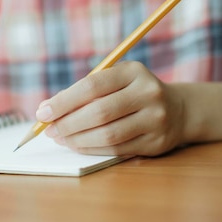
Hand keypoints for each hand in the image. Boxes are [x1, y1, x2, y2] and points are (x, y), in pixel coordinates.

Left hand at [35, 61, 185, 155]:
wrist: (178, 110)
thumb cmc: (131, 93)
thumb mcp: (113, 81)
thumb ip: (82, 92)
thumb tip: (45, 109)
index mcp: (133, 72)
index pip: (92, 86)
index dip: (64, 101)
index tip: (43, 112)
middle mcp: (148, 93)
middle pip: (99, 112)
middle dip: (67, 123)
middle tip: (48, 130)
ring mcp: (155, 119)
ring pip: (108, 134)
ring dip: (77, 139)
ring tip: (60, 138)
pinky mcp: (156, 142)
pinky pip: (117, 149)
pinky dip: (91, 149)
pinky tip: (77, 145)